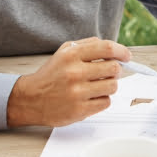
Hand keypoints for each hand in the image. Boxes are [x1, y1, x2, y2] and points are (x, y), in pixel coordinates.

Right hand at [6, 37, 130, 126]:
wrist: (30, 99)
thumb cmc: (51, 75)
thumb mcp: (64, 52)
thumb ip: (88, 46)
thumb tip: (114, 48)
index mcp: (72, 55)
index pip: (107, 48)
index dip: (122, 51)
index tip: (126, 56)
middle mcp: (75, 72)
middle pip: (114, 68)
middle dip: (116, 70)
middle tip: (109, 73)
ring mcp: (77, 92)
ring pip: (113, 86)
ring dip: (109, 86)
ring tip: (98, 86)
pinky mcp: (80, 110)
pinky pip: (106, 102)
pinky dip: (102, 99)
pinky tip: (91, 97)